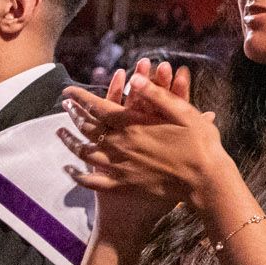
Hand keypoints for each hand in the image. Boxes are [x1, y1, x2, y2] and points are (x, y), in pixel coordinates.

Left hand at [63, 64, 230, 241]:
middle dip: (73, 114)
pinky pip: (92, 181)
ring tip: (61, 133)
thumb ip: (157, 95)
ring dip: (70, 141)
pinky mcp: (122, 185)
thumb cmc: (200, 144)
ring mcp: (119, 167)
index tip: (68, 91)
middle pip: (88, 128)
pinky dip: (77, 175)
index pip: (98, 107)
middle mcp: (121, 145)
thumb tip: (134, 79)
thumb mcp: (184, 113)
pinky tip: (69, 170)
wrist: (204, 182)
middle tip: (64, 106)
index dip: (80, 98)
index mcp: (134, 125)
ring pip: (84, 153)